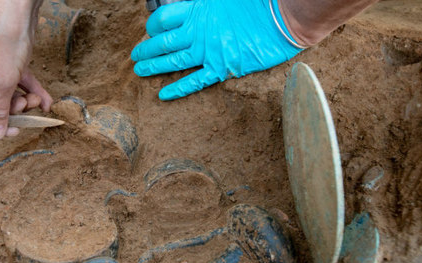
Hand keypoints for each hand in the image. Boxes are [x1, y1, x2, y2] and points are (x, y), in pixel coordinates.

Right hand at [0, 0, 51, 139]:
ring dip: (24, 102)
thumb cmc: (3, 37)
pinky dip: (31, 90)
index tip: (13, 129)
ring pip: (5, 94)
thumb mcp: (1, 80)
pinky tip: (46, 100)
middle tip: (28, 107)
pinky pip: (16, 82)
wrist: (16, 3)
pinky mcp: (5, 59)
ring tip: (38, 101)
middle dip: (12, 111)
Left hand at [131, 0, 303, 100]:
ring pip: (173, 61)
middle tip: (136, 55)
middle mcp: (198, 31)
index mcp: (199, 10)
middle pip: (163, 41)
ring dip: (153, 67)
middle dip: (146, 49)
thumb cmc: (260, 2)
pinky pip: (194, 81)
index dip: (152, 25)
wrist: (285, 17)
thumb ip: (207, 5)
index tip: (150, 30)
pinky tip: (163, 95)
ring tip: (139, 71)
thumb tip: (195, 9)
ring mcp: (208, 51)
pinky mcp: (221, 68)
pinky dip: (177, 89)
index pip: (164, 18)